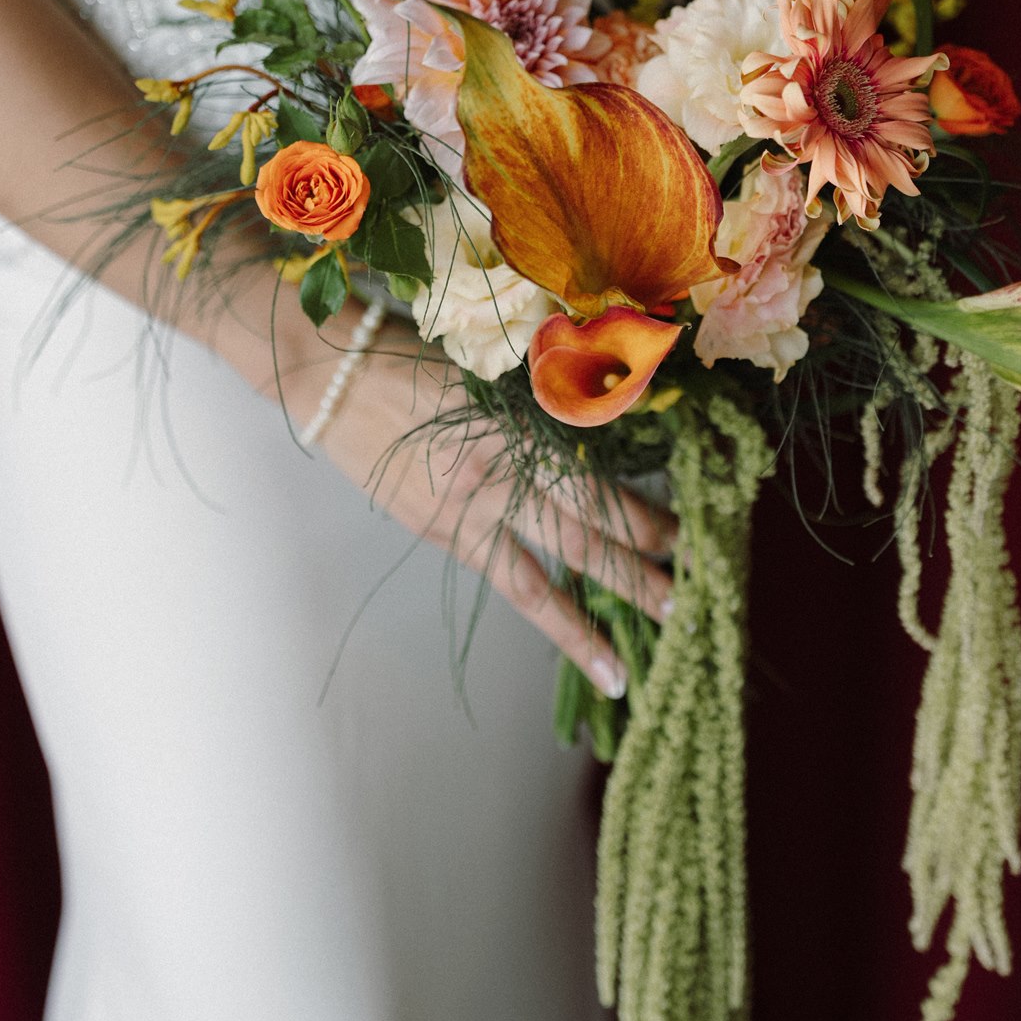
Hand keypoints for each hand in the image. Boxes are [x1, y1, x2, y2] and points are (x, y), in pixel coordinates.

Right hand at [275, 309, 675, 697]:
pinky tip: (577, 642)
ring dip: (592, 621)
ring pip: (543, 579)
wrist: (331, 376)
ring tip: (630, 667)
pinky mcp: (441, 533)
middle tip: (689, 610)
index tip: (685, 540)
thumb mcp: (491, 366)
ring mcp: (467, 512)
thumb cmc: (414, 353)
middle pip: (583, 537)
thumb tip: (608, 426)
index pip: (595, 485)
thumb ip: (545, 400)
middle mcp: (498, 476)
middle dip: (639, 576)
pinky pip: (505, 580)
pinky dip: (547, 615)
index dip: (641, 519)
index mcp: (516, 427)